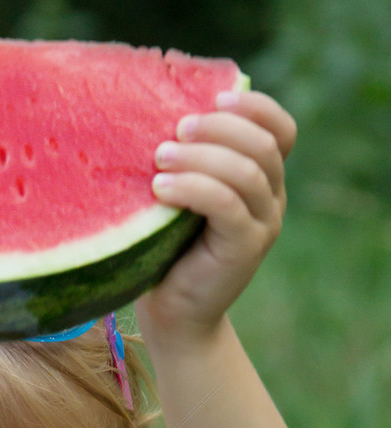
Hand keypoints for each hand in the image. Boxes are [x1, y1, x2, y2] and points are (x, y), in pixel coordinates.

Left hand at [136, 90, 296, 345]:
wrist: (175, 316)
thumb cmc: (169, 251)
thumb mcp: (183, 198)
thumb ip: (191, 161)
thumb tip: (162, 110)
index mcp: (263, 179)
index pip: (281, 130)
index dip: (254, 107)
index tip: (212, 98)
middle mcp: (272, 199)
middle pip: (262, 144)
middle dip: (218, 128)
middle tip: (174, 131)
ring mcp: (264, 224)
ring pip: (245, 171)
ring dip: (200, 156)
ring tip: (159, 159)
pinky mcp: (246, 248)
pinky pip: (227, 204)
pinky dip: (193, 188)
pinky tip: (161, 188)